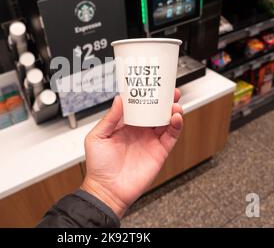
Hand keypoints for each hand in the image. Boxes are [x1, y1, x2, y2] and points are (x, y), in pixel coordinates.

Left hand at [81, 89, 182, 218]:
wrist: (107, 190)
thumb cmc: (99, 166)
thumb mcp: (97, 137)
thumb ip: (109, 118)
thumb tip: (119, 99)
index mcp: (124, 125)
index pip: (138, 106)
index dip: (145, 95)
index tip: (149, 84)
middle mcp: (139, 131)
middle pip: (155, 111)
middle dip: (163, 100)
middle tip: (169, 89)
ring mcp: (150, 140)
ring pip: (166, 121)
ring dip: (172, 110)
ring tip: (175, 102)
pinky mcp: (159, 152)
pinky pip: (171, 136)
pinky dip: (176, 126)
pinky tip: (176, 117)